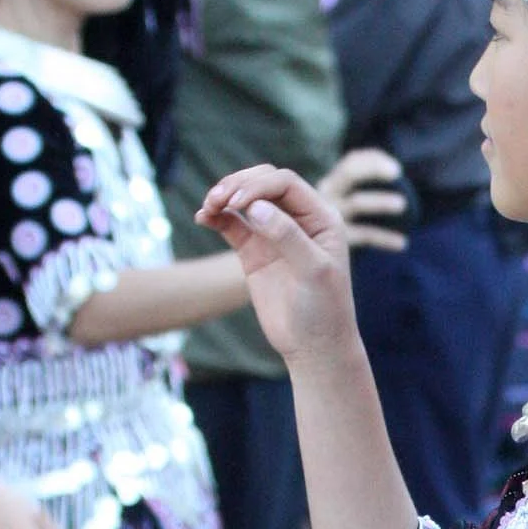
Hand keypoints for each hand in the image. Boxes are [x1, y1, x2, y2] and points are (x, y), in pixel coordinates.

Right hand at [197, 165, 361, 363]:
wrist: (313, 345)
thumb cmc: (324, 308)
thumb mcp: (313, 270)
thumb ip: (288, 236)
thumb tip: (256, 207)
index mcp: (321, 217)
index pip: (285, 183)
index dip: (259, 185)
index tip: (237, 202)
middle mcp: (298, 220)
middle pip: (264, 183)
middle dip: (239, 185)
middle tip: (216, 198)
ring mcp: (274, 234)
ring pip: (246, 200)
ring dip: (225, 196)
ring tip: (207, 206)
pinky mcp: (255, 252)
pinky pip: (232, 224)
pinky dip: (217, 216)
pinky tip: (203, 217)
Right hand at [318, 149, 409, 251]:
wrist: (323, 251)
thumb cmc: (350, 218)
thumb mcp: (355, 199)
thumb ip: (372, 183)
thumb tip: (396, 171)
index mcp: (334, 182)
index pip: (351, 163)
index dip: (374, 161)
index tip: (398, 170)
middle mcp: (328, 194)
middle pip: (349, 174)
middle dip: (373, 171)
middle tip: (397, 174)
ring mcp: (328, 215)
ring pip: (356, 203)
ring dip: (380, 202)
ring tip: (402, 205)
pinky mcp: (337, 239)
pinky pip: (364, 235)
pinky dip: (384, 238)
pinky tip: (402, 243)